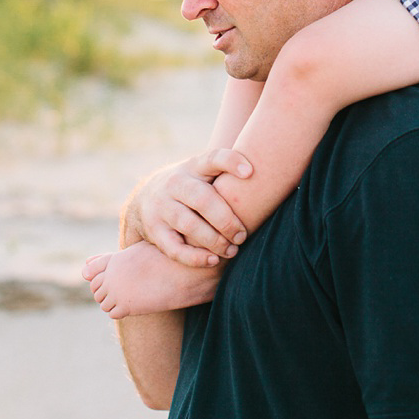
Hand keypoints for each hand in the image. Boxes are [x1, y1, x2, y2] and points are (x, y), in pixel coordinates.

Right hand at [125, 149, 252, 266]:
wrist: (146, 195)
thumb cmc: (193, 184)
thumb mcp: (206, 170)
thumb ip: (230, 173)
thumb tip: (272, 174)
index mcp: (194, 166)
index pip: (213, 158)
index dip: (231, 162)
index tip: (250, 172)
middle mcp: (175, 183)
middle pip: (203, 199)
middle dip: (226, 220)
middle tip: (243, 235)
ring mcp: (161, 206)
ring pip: (188, 224)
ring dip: (213, 240)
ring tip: (233, 250)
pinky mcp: (153, 229)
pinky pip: (173, 246)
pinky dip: (193, 257)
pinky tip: (212, 260)